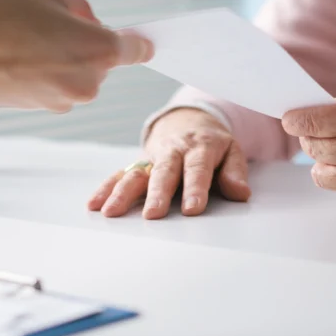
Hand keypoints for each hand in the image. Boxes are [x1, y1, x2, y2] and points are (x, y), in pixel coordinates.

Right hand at [0, 0, 153, 125]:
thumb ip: (76, 6)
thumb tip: (84, 19)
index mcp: (97, 50)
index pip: (135, 48)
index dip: (137, 39)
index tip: (140, 38)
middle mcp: (87, 82)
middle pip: (101, 57)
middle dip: (83, 39)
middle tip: (47, 20)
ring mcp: (63, 99)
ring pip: (76, 70)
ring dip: (61, 54)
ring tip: (23, 36)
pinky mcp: (40, 107)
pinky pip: (54, 81)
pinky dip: (43, 69)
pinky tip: (14, 53)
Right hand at [88, 108, 250, 218]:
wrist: (187, 120)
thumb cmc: (212, 143)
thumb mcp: (232, 151)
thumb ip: (235, 172)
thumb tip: (240, 193)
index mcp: (199, 148)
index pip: (197, 169)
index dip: (195, 188)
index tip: (193, 209)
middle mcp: (173, 152)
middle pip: (164, 172)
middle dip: (157, 193)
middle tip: (153, 215)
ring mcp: (152, 158)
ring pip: (136, 173)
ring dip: (123, 192)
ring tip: (112, 213)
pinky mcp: (138, 164)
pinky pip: (120, 175)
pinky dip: (106, 188)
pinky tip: (94, 204)